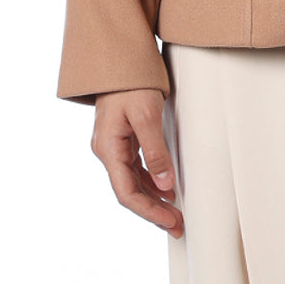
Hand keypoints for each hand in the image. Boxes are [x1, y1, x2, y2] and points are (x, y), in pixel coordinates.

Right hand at [91, 88, 184, 237]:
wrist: (121, 57)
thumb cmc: (131, 82)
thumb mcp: (147, 115)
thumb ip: (155, 152)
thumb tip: (166, 185)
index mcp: (108, 148)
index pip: (126, 193)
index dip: (149, 211)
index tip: (170, 221)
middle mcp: (107, 150)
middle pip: (129, 191)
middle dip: (153, 211)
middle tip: (177, 225)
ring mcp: (113, 145)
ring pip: (133, 182)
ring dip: (153, 199)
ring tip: (174, 213)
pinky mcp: (122, 138)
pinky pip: (135, 167)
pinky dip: (151, 181)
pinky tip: (165, 189)